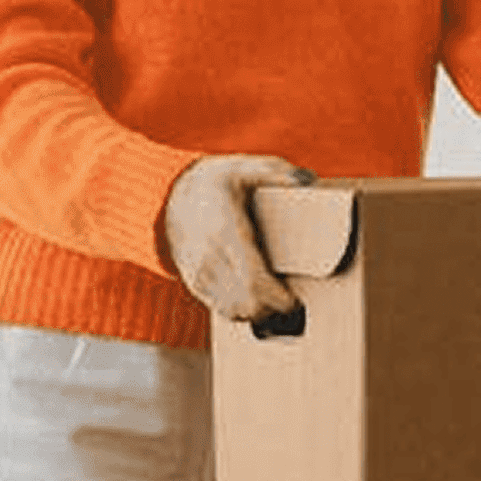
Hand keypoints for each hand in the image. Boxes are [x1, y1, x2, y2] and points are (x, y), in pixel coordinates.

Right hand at [160, 154, 310, 322]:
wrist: (172, 194)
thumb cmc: (216, 181)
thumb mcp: (245, 167)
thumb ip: (276, 172)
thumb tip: (308, 180)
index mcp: (225, 229)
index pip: (252, 278)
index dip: (276, 297)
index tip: (294, 300)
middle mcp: (208, 255)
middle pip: (245, 300)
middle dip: (271, 309)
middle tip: (291, 304)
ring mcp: (198, 271)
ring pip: (232, 309)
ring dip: (257, 313)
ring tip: (275, 305)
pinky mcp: (193, 281)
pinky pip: (219, 308)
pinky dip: (240, 312)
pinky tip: (255, 306)